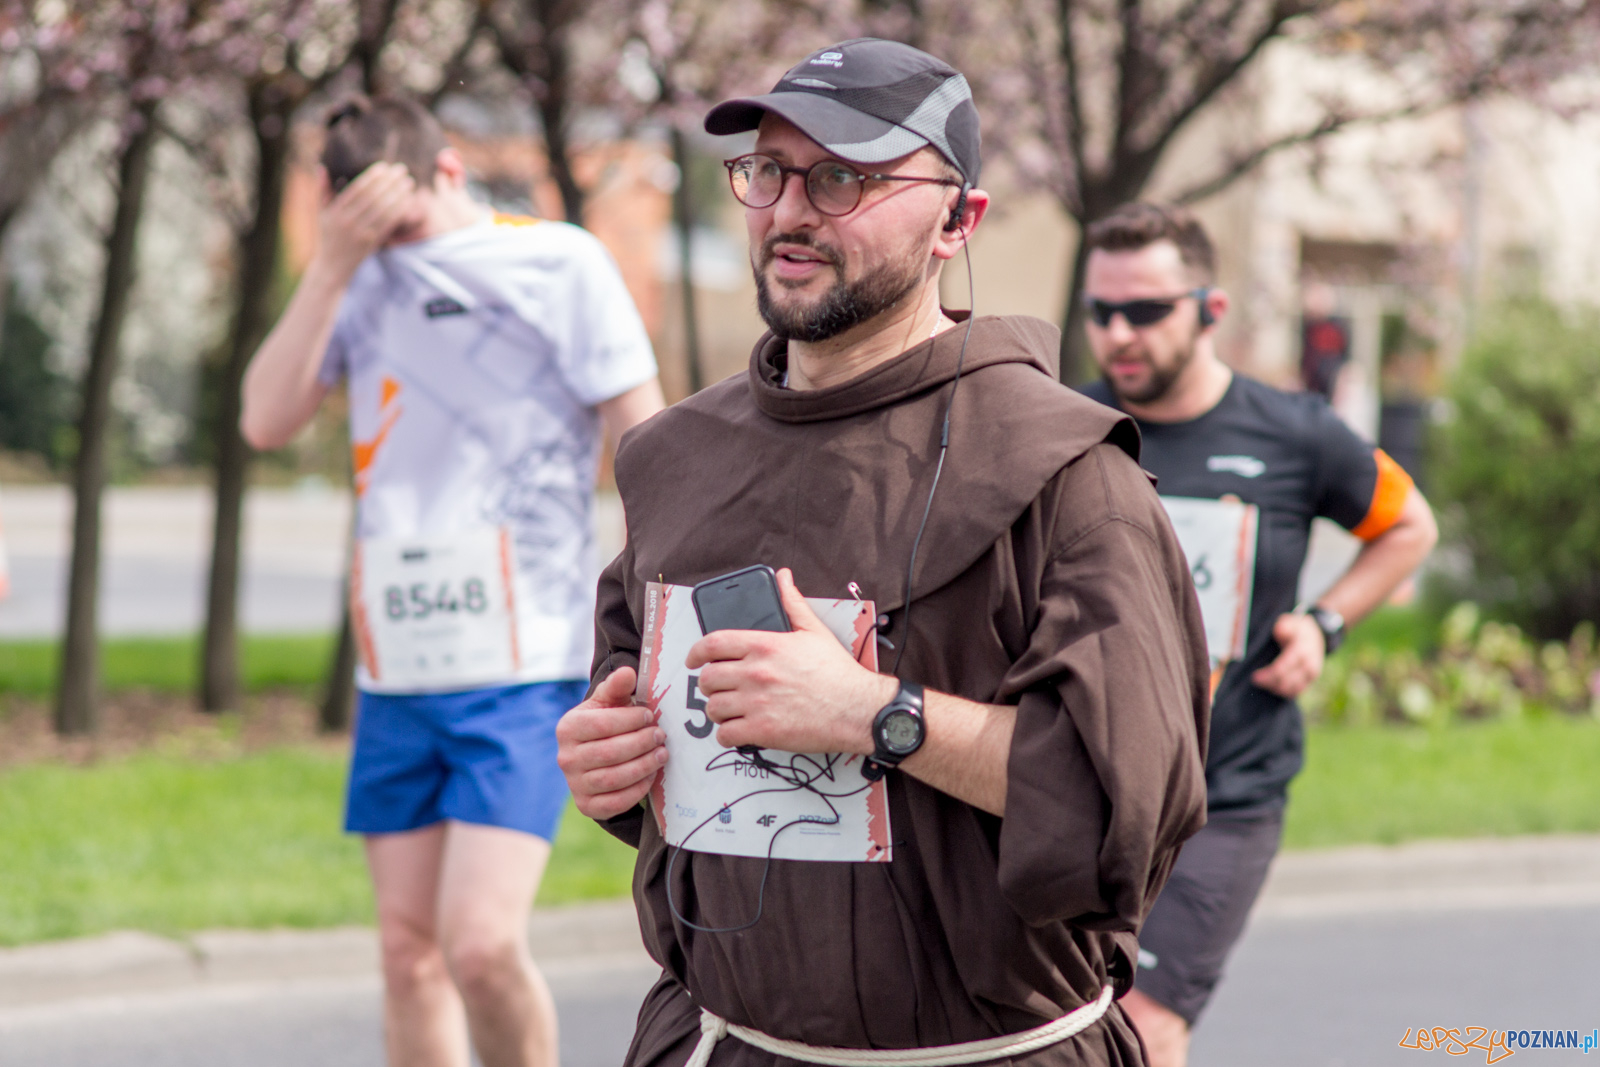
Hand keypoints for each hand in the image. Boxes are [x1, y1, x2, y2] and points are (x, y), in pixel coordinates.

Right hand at [310, 162, 417, 281]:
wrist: (332, 266)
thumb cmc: (327, 236)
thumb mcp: (321, 213)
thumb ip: (323, 190)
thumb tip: (321, 166)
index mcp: (336, 211)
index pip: (357, 189)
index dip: (372, 177)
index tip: (384, 166)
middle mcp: (348, 221)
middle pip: (373, 197)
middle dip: (389, 182)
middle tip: (402, 170)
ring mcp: (360, 233)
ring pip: (383, 210)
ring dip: (398, 194)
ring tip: (408, 183)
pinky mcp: (371, 243)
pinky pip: (388, 224)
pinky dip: (399, 211)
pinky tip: (407, 201)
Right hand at [556, 667, 667, 819]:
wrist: (595, 756)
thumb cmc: (606, 723)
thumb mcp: (609, 702)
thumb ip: (617, 687)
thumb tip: (628, 672)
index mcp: (568, 728)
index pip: (602, 725)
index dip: (631, 721)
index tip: (650, 716)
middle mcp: (566, 757)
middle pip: (610, 753)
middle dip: (641, 743)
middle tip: (661, 736)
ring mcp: (574, 784)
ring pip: (614, 778)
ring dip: (643, 766)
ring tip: (661, 754)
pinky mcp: (586, 805)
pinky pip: (615, 803)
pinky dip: (637, 789)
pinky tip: (651, 775)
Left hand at [686, 569, 896, 753]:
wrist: (857, 709)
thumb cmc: (838, 673)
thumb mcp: (814, 630)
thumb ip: (793, 603)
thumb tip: (783, 577)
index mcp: (764, 645)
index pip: (712, 643)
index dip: (695, 653)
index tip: (693, 660)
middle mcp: (756, 672)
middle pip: (707, 678)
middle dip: (709, 684)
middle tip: (719, 688)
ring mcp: (757, 703)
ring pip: (713, 707)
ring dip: (718, 710)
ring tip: (730, 710)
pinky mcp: (762, 731)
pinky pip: (725, 734)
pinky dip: (727, 734)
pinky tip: (739, 729)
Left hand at [1251, 613, 1325, 697]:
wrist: (1317, 635)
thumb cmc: (1298, 629)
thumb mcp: (1291, 622)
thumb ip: (1285, 626)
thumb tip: (1279, 630)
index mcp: (1301, 651)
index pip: (1282, 669)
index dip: (1267, 675)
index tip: (1255, 676)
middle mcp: (1309, 665)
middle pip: (1285, 682)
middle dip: (1268, 683)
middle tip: (1255, 680)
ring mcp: (1311, 674)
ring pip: (1291, 690)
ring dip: (1275, 689)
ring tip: (1263, 683)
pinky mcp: (1311, 680)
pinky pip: (1297, 692)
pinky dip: (1284, 692)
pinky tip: (1273, 687)